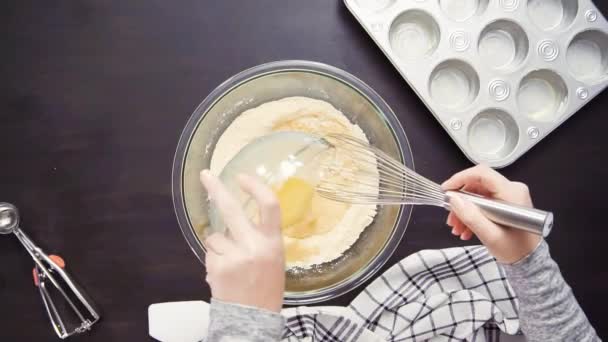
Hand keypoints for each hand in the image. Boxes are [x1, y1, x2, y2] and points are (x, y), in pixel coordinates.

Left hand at [200, 170, 284, 311]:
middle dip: (216, 189)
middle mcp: (254, 245)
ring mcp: (234, 256)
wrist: (254, 319)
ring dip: (218, 247)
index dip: (256, 187)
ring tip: (230, 266)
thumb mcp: (274, 259)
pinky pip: (209, 253)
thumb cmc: (265, 287)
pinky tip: (224, 275)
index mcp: (273, 242)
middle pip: (232, 209)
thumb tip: (234, 219)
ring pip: (215, 237)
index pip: (269, 205)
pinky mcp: (217, 267)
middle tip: (205, 175)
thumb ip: (259, 238)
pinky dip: (213, 261)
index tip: (242, 177)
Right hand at [441, 165, 541, 263]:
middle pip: (477, 185)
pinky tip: (467, 229)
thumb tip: (453, 199)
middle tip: (451, 218)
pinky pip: (483, 201)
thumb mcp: (490, 235)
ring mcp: (509, 195)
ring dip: (464, 210)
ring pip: (477, 194)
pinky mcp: (505, 202)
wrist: (529, 261)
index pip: (482, 174)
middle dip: (461, 202)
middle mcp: (512, 189)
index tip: (446, 190)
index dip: (460, 178)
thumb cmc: (515, 249)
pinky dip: (472, 213)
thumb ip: (471, 216)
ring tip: (458, 228)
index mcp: (512, 193)